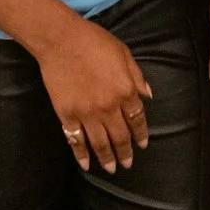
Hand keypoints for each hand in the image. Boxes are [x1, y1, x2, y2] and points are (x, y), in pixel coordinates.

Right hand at [35, 14, 153, 172]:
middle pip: (121, 136)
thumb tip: (148, 95)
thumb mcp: (124, 53)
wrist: (61, 40)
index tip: (142, 144)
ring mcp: (87, 113)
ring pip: (100, 143)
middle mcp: (109, 106)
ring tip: (110, 169)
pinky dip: (81, 154)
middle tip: (128, 164)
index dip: (141, 134)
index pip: (137, 119)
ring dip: (107, 158)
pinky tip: (85, 164)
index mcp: (125, 90)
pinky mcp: (67, 115)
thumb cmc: (93, 41)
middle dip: (125, 152)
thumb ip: (137, 76)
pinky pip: (76, 140)